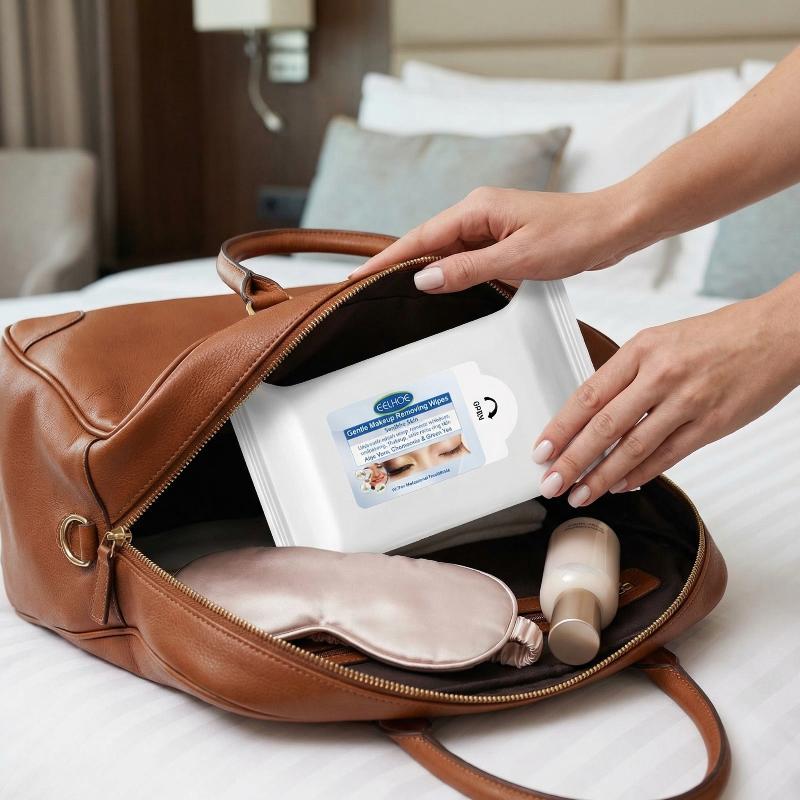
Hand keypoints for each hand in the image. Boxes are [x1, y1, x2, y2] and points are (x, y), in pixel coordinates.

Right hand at [350, 185, 653, 291]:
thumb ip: (467, 269)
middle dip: (397, 264)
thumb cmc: (574, 235)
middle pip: (427, 242)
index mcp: (476, 209)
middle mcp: (479, 212)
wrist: (612, 226)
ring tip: (391, 290)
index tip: (358, 274)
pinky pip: (466, 255)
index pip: (419, 237)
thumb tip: (424, 279)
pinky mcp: (503, 238)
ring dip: (424, 270)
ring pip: (446, 250)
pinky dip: (450, 271)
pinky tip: (439, 286)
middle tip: (365, 287)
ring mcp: (491, 225)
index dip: (386, 258)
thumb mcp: (517, 259)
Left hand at [533, 280, 799, 506]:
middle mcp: (661, 375)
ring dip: (602, 476)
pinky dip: (641, 474)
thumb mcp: (661, 341)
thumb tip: (592, 413)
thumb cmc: (719, 336)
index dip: (561, 427)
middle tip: (551, 483)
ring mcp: (687, 402)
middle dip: (572, 460)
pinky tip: (621, 486)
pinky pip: (667, 456)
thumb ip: (627, 375)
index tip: (542, 449)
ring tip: (580, 494)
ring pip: (633, 447)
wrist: (779, 333)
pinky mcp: (711, 425)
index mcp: (642, 350)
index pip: (588, 395)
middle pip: (603, 426)